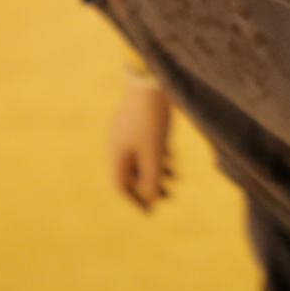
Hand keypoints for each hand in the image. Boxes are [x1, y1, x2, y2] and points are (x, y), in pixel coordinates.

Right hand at [107, 82, 173, 211]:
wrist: (149, 79)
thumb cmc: (150, 119)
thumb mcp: (153, 154)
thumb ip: (151, 179)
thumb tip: (151, 201)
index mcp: (116, 153)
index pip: (120, 185)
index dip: (135, 200)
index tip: (150, 211)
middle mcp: (117, 142)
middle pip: (130, 172)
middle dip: (148, 186)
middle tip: (167, 197)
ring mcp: (126, 129)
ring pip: (139, 157)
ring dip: (155, 170)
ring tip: (173, 177)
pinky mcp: (137, 119)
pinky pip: (144, 144)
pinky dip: (157, 154)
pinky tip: (170, 155)